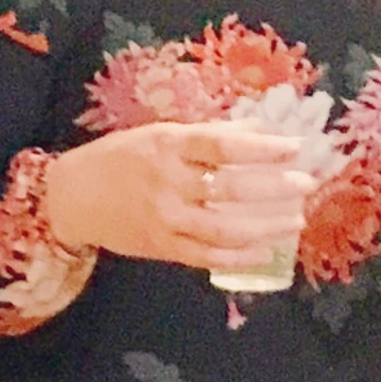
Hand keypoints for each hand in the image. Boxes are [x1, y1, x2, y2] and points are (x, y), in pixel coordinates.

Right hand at [43, 122, 313, 272]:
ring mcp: (165, 218)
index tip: (294, 146)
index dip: (261, 147)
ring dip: (265, 225)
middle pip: (229, 187)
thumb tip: (259, 126)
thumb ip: (209, 133)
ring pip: (223, 226)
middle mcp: (167, 182)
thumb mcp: (160, 134)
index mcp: (166, 145)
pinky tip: (266, 250)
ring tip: (295, 219)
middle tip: (307, 183)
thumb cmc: (121, 158)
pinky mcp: (162, 247)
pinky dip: (239, 255)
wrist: (73, 197)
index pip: (221, 145)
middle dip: (273, 187)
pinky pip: (207, 255)